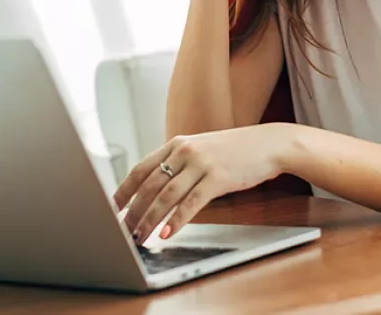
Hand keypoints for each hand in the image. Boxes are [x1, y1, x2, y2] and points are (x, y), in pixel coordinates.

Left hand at [113, 125, 293, 242]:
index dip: (124, 190)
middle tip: (123, 230)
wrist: (268, 144)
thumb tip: (154, 189)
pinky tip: (167, 233)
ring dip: (150, 219)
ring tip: (140, 236)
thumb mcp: (201, 150)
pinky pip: (191, 203)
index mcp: (177, 144)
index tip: (113, 208)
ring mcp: (201, 164)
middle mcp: (185, 151)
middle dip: (133, 211)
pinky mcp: (218, 178)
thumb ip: (178, 163)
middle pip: (149, 185)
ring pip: (166, 196)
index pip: (140, 169)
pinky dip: (177, 220)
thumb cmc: (234, 151)